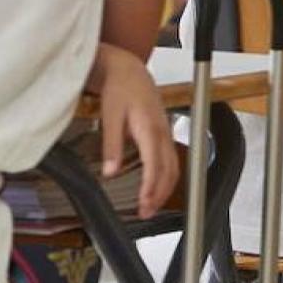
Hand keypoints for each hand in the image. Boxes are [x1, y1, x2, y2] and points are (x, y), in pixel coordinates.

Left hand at [95, 45, 177, 218]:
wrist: (128, 69)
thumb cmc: (119, 87)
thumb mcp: (110, 114)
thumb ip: (112, 144)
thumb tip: (110, 171)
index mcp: (149, 127)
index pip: (155, 163)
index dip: (151, 186)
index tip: (144, 203)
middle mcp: (162, 131)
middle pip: (169, 169)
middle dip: (159, 194)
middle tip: (146, 213)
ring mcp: (165, 132)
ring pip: (173, 166)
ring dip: (164, 188)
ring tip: (150, 206)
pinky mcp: (163, 133)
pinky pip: (171, 159)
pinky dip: (166, 177)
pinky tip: (155, 186)